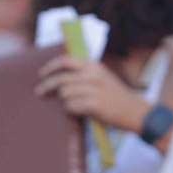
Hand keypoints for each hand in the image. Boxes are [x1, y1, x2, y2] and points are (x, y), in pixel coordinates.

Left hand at [34, 55, 149, 132]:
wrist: (134, 111)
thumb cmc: (115, 96)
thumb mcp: (102, 77)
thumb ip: (85, 73)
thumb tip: (60, 75)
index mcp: (93, 66)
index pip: (66, 61)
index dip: (51, 67)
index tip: (41, 74)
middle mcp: (93, 75)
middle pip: (61, 79)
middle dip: (47, 86)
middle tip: (39, 92)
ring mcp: (93, 89)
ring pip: (64, 94)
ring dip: (64, 101)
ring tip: (73, 104)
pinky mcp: (94, 104)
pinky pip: (71, 106)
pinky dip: (71, 109)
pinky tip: (77, 110)